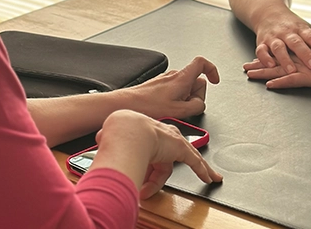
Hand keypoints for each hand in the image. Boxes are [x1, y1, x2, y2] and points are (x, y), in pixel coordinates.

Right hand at [94, 110, 222, 198]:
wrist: (126, 130)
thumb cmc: (118, 134)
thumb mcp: (111, 139)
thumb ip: (109, 142)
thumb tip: (101, 142)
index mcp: (146, 131)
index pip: (153, 150)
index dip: (150, 166)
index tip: (147, 172)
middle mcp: (162, 134)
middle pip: (170, 154)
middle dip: (169, 168)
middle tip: (168, 180)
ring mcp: (172, 141)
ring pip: (189, 156)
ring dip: (194, 170)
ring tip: (200, 179)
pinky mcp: (181, 149)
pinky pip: (195, 162)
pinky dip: (203, 170)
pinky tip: (209, 177)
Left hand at [118, 56, 219, 118]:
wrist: (126, 105)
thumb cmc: (147, 107)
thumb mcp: (179, 112)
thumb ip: (196, 106)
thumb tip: (200, 104)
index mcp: (181, 78)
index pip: (202, 62)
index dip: (212, 70)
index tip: (215, 81)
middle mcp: (174, 75)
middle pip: (195, 80)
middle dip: (196, 94)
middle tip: (186, 107)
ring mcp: (166, 80)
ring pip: (185, 87)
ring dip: (184, 99)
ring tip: (172, 111)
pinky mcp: (159, 86)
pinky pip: (174, 91)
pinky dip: (175, 100)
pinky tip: (165, 110)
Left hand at [244, 44, 310, 88]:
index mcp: (304, 54)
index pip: (282, 55)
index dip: (269, 57)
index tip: (256, 58)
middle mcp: (301, 60)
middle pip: (276, 61)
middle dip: (260, 64)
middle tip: (246, 66)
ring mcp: (305, 68)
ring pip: (279, 70)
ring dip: (264, 73)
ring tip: (250, 74)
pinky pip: (291, 80)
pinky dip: (280, 82)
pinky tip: (269, 85)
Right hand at [254, 9, 310, 73]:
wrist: (267, 12)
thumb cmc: (290, 25)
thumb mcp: (304, 29)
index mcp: (300, 29)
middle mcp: (286, 32)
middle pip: (296, 42)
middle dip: (305, 54)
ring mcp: (273, 37)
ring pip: (278, 47)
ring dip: (285, 59)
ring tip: (291, 70)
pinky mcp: (262, 42)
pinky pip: (261, 50)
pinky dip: (265, 58)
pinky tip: (270, 65)